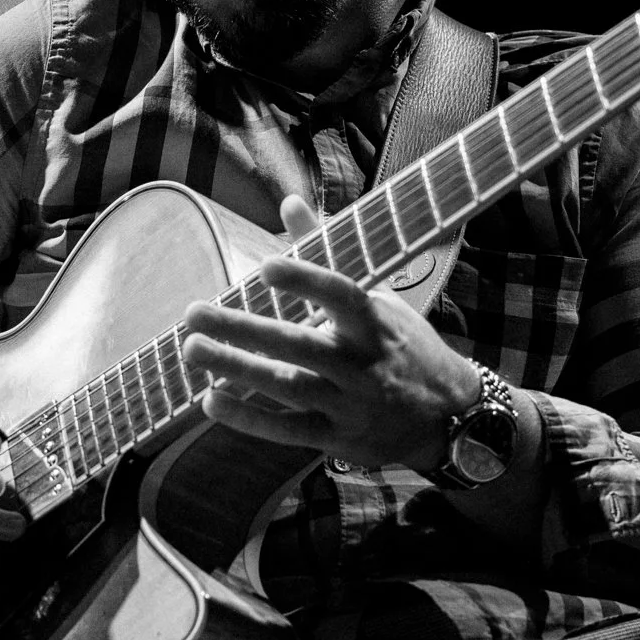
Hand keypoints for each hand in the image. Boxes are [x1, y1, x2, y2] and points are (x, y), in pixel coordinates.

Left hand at [181, 196, 483, 470]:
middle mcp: (361, 364)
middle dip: (243, 330)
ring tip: (190, 350)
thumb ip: (328, 250)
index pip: (341, 296)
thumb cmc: (403, 346)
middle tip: (193, 313)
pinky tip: (210, 400)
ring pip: (287, 386)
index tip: (266, 268)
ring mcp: (349, 404)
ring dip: (236, 368)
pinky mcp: (336, 438)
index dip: (307, 282)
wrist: (448, 418)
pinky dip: (249, 418)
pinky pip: (287, 430)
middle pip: (298, 345)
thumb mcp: (380, 299)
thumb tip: (289, 202)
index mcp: (374, 323)